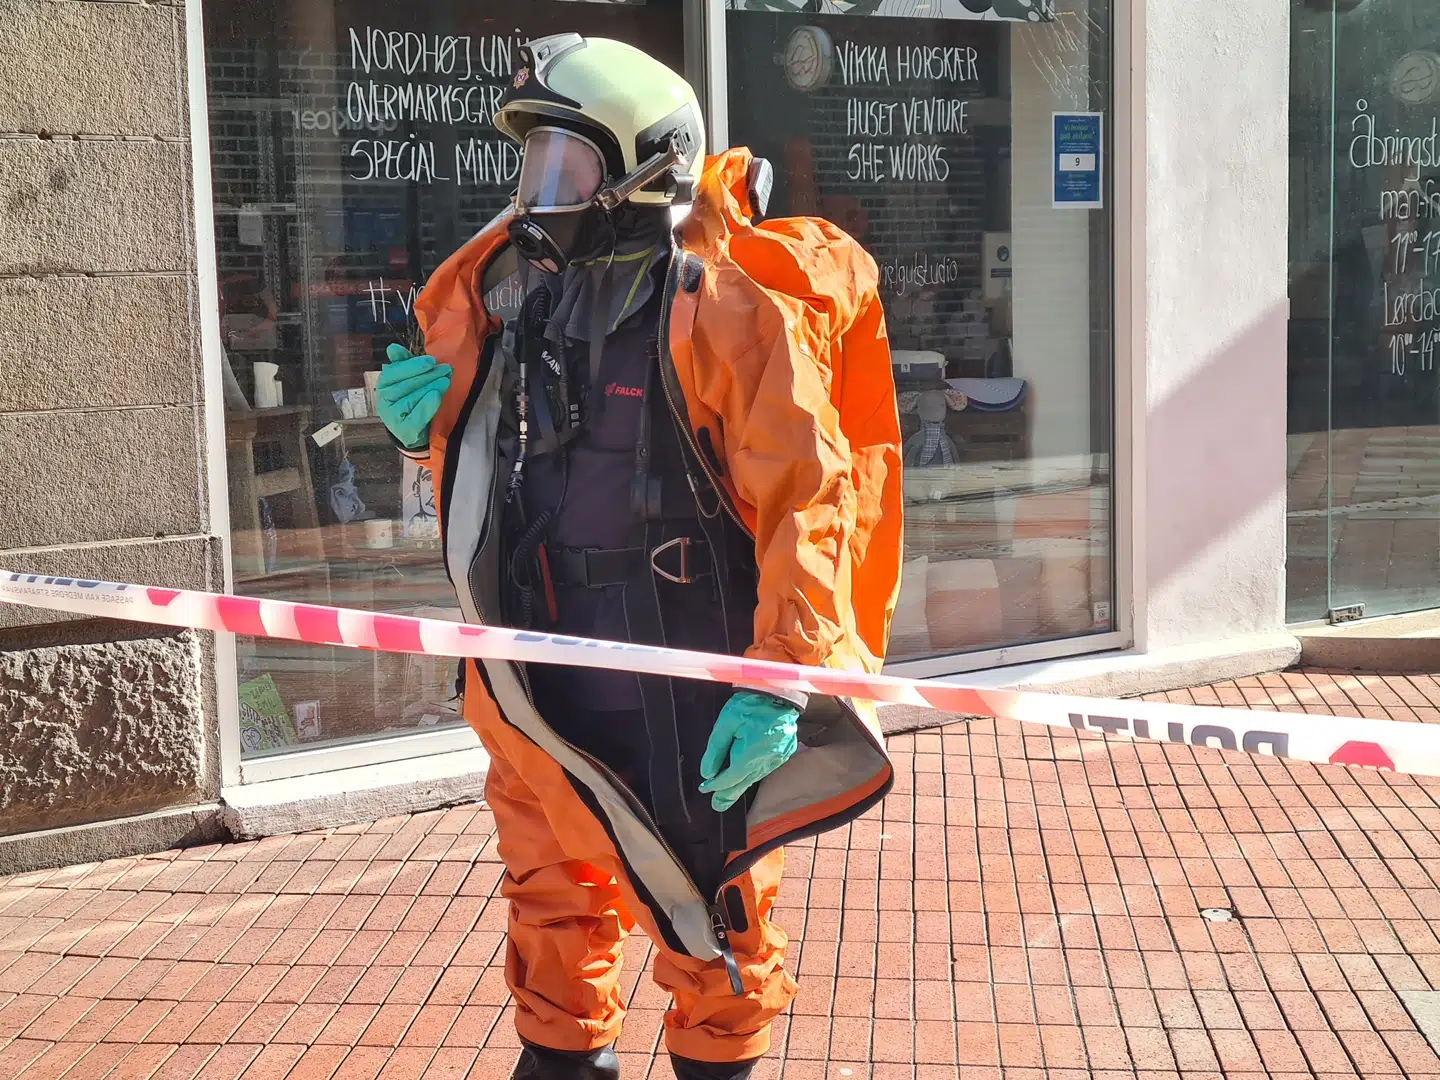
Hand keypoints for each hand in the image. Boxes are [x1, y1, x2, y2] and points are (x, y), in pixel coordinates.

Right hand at [376, 344, 451, 448]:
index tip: (431, 361)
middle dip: (428, 376)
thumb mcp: (408, 380)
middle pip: (406, 385)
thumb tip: (393, 348)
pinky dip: (426, 406)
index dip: (413, 365)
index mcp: (383, 385)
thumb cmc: (412, 400)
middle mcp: (384, 401)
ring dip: (430, 388)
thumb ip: (403, 363)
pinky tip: (436, 396)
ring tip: (446, 381)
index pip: (394, 372)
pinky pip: (416, 417)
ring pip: (411, 399)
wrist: (413, 430)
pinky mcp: (404, 430)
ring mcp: (392, 417)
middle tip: (446, 369)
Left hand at [699, 691, 799, 812]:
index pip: (730, 777)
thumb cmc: (751, 704)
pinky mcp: (784, 753)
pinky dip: (753, 773)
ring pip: (755, 777)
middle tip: (717, 806)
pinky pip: (765, 768)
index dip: (716, 785)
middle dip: (728, 794)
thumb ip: (715, 749)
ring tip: (727, 794)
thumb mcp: (727, 722)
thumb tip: (707, 772)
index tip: (704, 789)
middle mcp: (766, 761)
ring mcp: (778, 758)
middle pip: (743, 782)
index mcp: (750, 755)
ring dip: (741, 784)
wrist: (780, 692)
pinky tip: (745, 776)